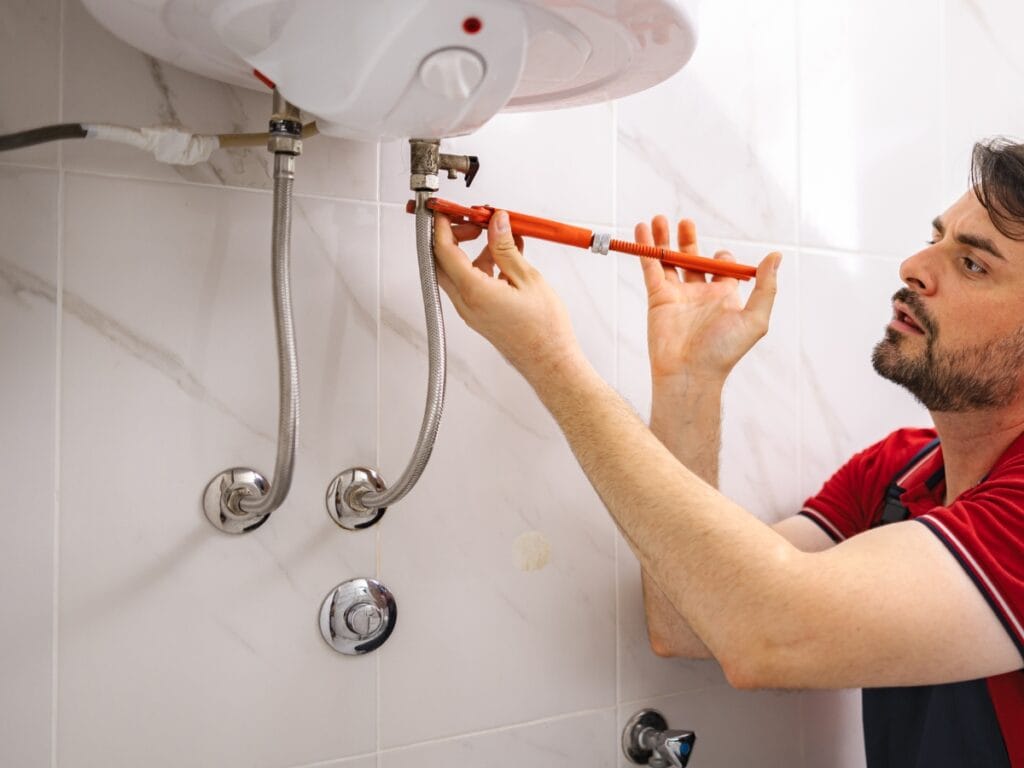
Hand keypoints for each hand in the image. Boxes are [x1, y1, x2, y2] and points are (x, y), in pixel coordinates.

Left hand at [433, 209, 582, 381]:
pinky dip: (483, 267)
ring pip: (458, 272)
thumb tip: (496, 223)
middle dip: (456, 236)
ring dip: (474, 251)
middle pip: (444, 261)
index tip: (450, 211)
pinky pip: (471, 285)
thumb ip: (506, 247)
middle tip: (476, 222)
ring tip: (502, 240)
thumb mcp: (527, 278)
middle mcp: (466, 303)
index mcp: (474, 291)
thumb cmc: (544, 330)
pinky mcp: (479, 315)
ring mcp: (471, 311)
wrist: (549, 362)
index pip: (444, 251)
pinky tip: (507, 259)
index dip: (444, 226)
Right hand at [637, 216, 780, 384]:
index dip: (722, 257)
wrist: (690, 373)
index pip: (722, 267)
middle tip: (685, 222)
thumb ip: (766, 287)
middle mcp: (700, 293)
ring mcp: (677, 294)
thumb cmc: (724, 352)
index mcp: (724, 296)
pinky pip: (651, 267)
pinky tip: (641, 230)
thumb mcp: (755, 319)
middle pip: (693, 258)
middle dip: (688, 238)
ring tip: (658, 218)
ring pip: (668, 259)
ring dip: (663, 238)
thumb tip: (776, 256)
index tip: (721, 258)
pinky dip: (646, 248)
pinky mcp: (657, 297)